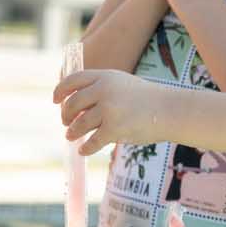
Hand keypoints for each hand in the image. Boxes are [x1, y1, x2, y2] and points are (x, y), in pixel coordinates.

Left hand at [53, 68, 170, 154]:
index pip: (73, 80)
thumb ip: (100, 89)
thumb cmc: (147, 100)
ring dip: (72, 132)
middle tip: (66, 123)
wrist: (169, 110)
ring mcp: (109, 109)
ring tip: (71, 136)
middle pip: (72, 103)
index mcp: (105, 76)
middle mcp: (104, 90)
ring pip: (79, 124)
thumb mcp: (122, 84)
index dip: (61, 91)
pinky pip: (92, 141)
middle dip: (66, 115)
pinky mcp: (114, 128)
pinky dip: (85, 148)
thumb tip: (75, 107)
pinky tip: (83, 150)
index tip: (56, 101)